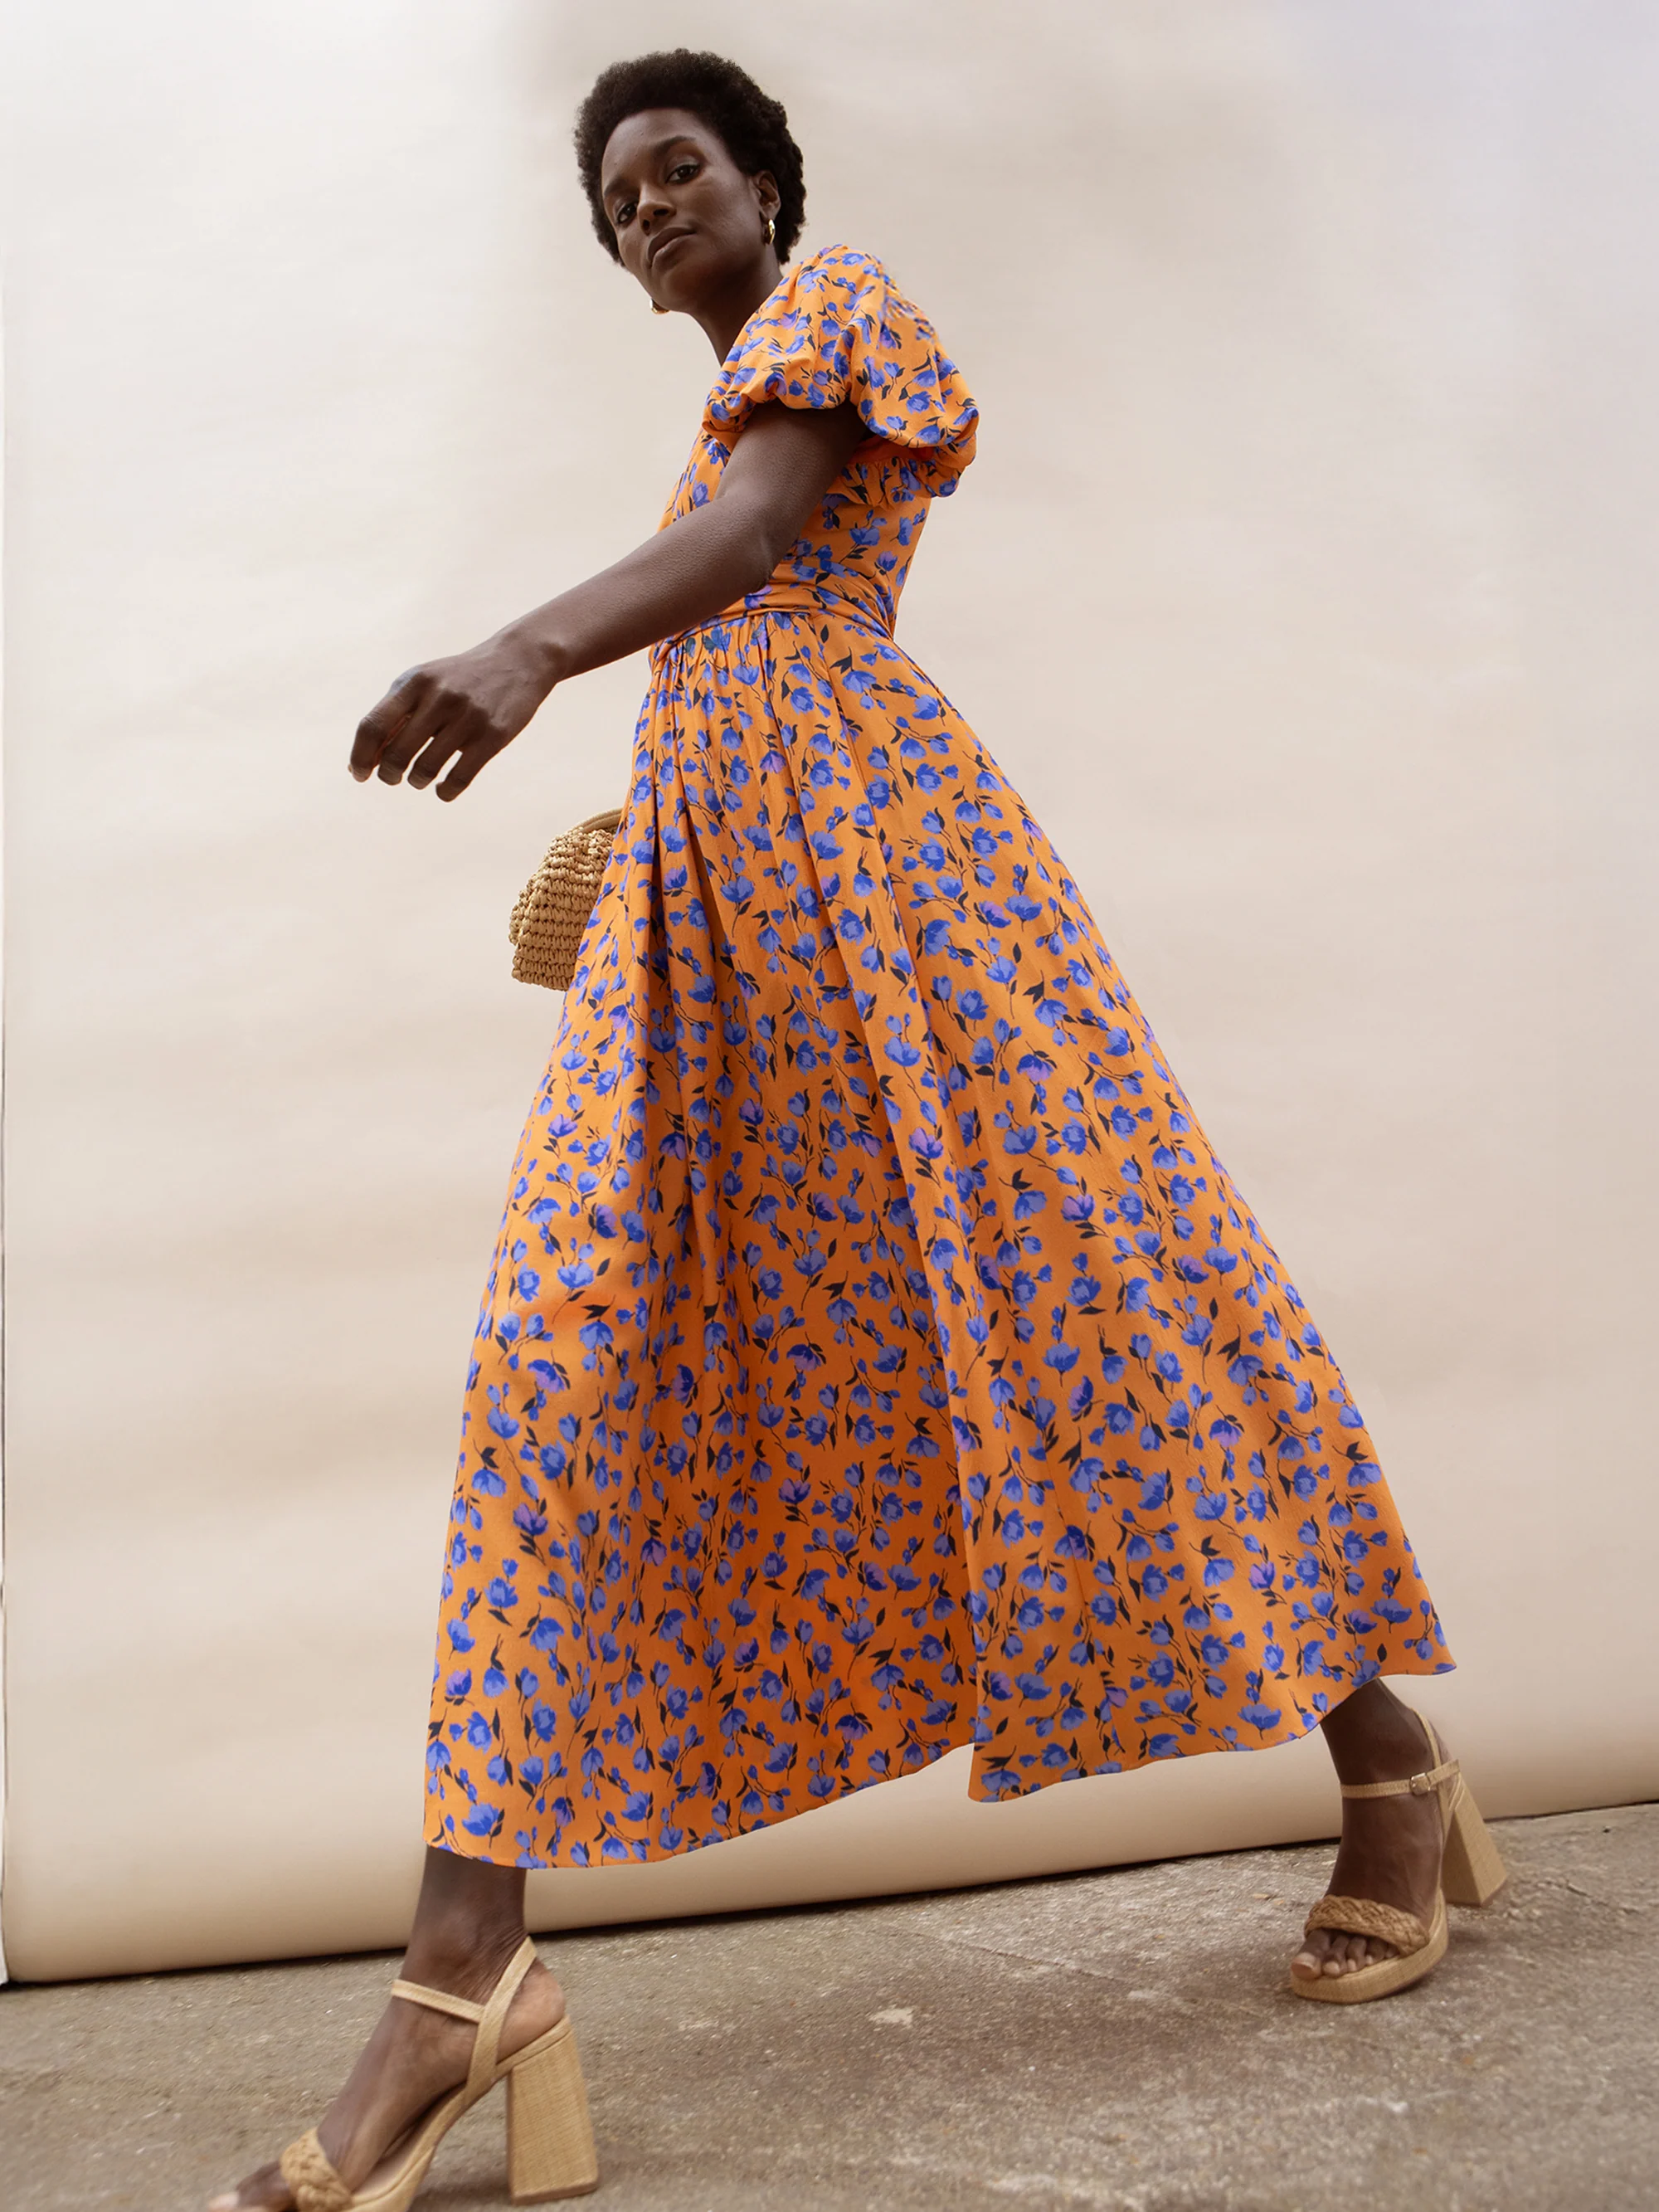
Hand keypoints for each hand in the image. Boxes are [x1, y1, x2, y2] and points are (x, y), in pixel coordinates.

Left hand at [350, 632, 554, 800]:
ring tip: (419, 779)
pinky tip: (443, 790)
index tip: (359, 774)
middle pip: (397, 753)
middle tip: (393, 778)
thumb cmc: (457, 680)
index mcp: (414, 682)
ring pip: (426, 769)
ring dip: (417, 781)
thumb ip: (393, 717)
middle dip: (389, 775)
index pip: (372, 726)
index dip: (360, 756)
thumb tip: (361, 765)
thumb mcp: (423, 684)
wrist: (515, 661)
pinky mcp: (493, 736)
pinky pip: (459, 778)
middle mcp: (439, 697)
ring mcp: (468, 717)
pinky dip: (445, 792)